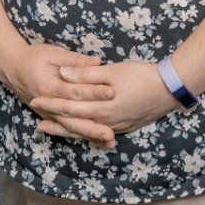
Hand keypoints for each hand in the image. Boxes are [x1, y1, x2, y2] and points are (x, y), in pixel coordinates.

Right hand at [0, 43, 117, 146]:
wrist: (13, 68)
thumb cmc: (34, 58)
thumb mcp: (54, 53)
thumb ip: (75, 60)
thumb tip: (97, 61)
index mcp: (51, 86)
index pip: (75, 92)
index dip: (93, 93)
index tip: (112, 93)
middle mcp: (49, 105)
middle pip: (74, 118)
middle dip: (93, 128)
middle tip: (111, 134)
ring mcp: (49, 114)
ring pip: (70, 128)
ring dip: (89, 136)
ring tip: (108, 143)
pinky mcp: (50, 118)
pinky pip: (66, 130)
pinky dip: (81, 136)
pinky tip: (96, 142)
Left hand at [32, 61, 179, 147]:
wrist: (170, 90)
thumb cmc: (141, 76)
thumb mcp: (113, 71)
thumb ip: (86, 74)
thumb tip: (62, 73)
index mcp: (101, 107)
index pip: (69, 107)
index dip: (51, 104)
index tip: (35, 101)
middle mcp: (106, 122)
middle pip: (74, 124)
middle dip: (54, 121)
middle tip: (36, 122)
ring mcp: (116, 127)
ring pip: (85, 132)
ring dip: (67, 130)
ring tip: (51, 129)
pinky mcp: (124, 128)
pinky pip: (98, 134)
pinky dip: (85, 134)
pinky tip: (80, 133)